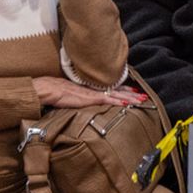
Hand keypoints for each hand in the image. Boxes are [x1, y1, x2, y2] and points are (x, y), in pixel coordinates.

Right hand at [33, 76, 147, 107]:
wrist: (48, 89)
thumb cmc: (56, 93)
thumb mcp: (72, 96)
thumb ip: (82, 99)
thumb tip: (86, 103)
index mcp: (92, 88)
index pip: (111, 89)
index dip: (124, 90)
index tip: (135, 92)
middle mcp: (95, 89)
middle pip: (117, 90)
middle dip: (132, 94)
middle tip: (144, 96)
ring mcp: (93, 93)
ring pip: (116, 94)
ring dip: (129, 98)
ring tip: (141, 100)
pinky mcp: (89, 98)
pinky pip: (107, 100)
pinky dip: (118, 101)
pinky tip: (126, 103)